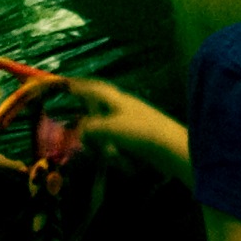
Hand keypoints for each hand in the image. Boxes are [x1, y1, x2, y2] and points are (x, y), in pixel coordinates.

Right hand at [61, 78, 191, 184]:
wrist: (173, 148)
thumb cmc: (140, 132)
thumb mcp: (109, 128)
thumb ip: (90, 128)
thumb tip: (80, 131)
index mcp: (118, 99)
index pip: (95, 88)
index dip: (81, 85)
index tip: (67, 84)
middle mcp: (126, 107)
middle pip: (103, 104)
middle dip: (91, 112)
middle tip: (80, 122)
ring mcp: (136, 121)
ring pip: (111, 124)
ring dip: (102, 135)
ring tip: (99, 147)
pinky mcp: (143, 137)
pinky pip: (121, 138)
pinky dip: (114, 146)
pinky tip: (116, 157)